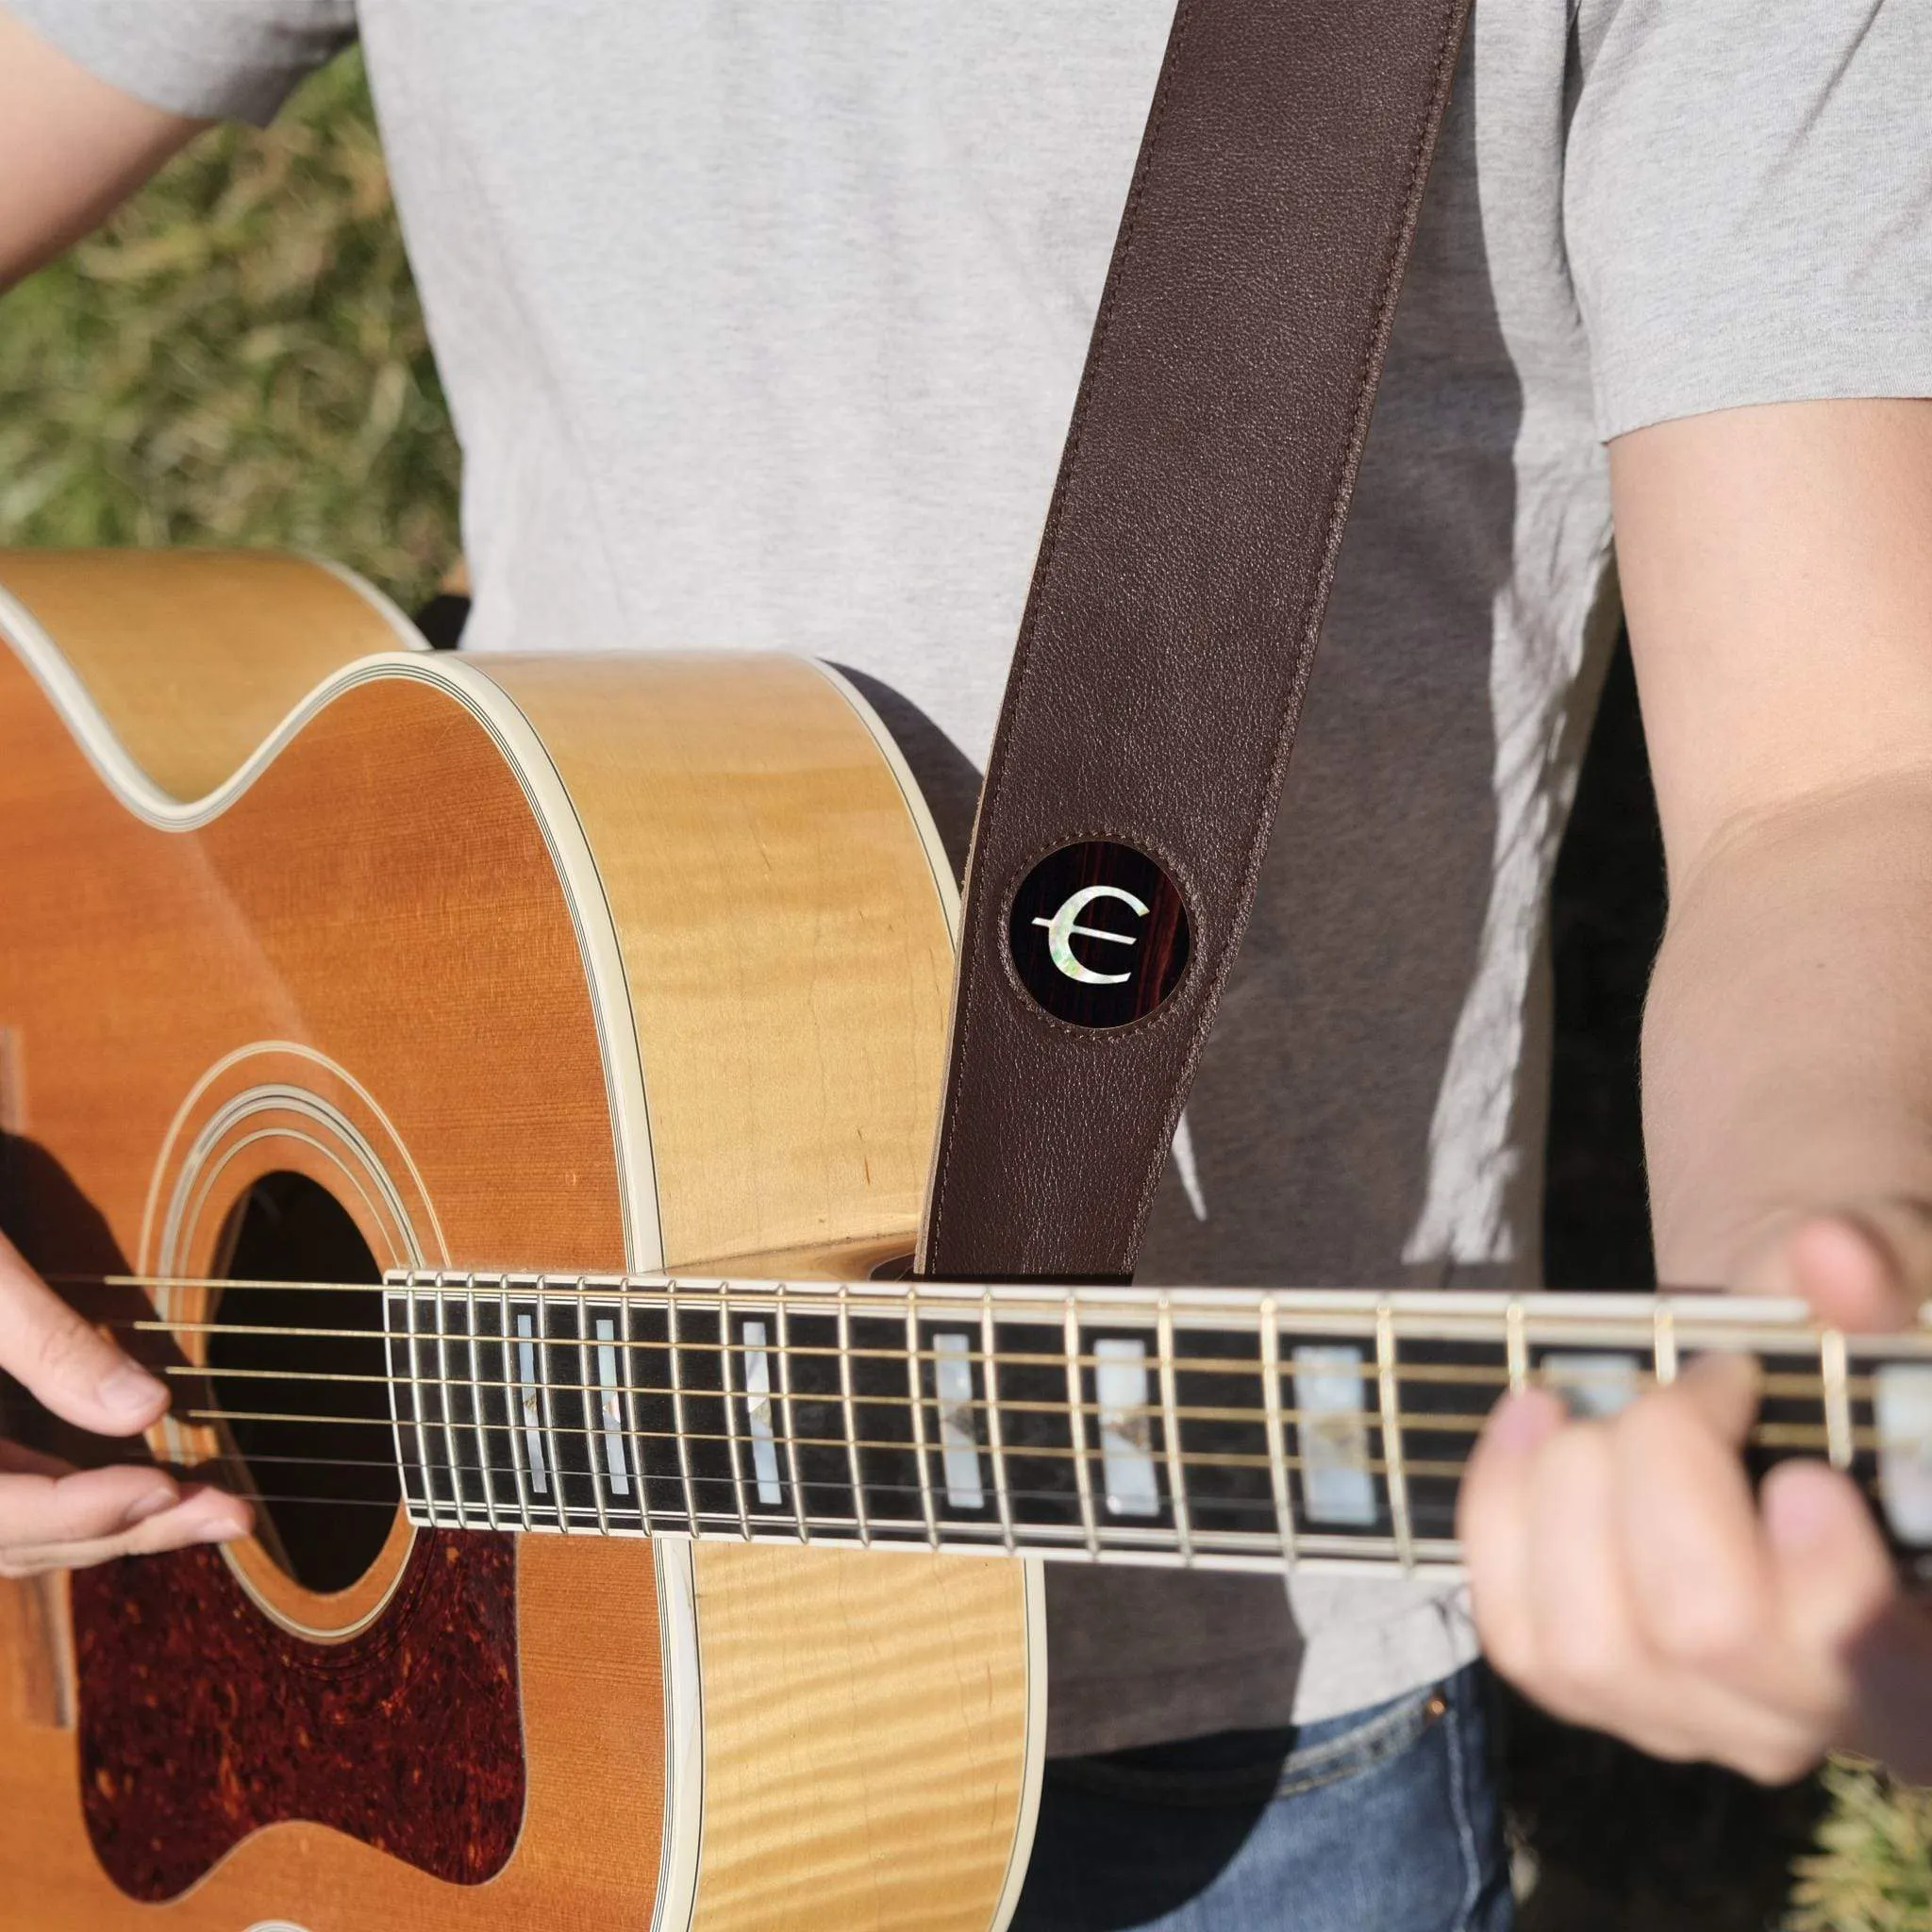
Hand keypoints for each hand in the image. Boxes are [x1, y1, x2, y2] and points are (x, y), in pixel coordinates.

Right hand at [0, 1231, 248, 1577]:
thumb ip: (49, 1345)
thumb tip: (150, 1409)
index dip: (81, 1512)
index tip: (169, 1486)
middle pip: (12, 1535)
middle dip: (123, 1527)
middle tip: (235, 1515)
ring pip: (8, 1529)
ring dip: (107, 1524)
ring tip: (210, 1509)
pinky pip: (4, 1495)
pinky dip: (71, 1500)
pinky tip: (143, 1485)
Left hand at [1460, 1210, 1931, 1782]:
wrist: (1769, 1403)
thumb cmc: (1851, 1361)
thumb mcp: (1894, 1299)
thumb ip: (1883, 1275)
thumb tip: (1828, 1254)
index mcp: (1919, 1648)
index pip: (1865, 1658)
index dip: (1829, 1578)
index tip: (1805, 1471)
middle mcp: (1806, 1717)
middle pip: (1703, 1629)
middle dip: (1668, 1464)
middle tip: (1699, 1385)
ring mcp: (1683, 1720)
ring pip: (1587, 1641)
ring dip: (1572, 1485)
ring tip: (1604, 1402)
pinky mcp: (1583, 1687)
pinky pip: (1512, 1626)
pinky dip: (1501, 1504)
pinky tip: (1532, 1418)